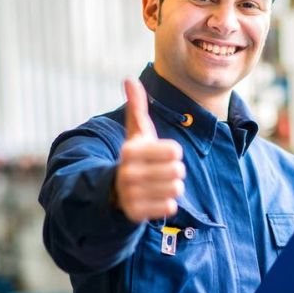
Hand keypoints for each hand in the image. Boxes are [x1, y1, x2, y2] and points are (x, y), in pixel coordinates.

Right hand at [114, 78, 185, 221]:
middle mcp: (128, 173)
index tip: (160, 155)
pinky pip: (169, 207)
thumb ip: (136, 107)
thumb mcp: (136, 133)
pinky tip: (155, 199)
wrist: (115, 190)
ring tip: (158, 184)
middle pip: (178, 171)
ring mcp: (131, 195)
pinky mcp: (136, 213)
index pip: (175, 152)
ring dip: (172, 187)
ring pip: (176, 189)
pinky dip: (167, 203)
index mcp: (131, 151)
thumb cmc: (135, 157)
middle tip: (159, 172)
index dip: (172, 153)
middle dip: (173, 171)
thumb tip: (129, 79)